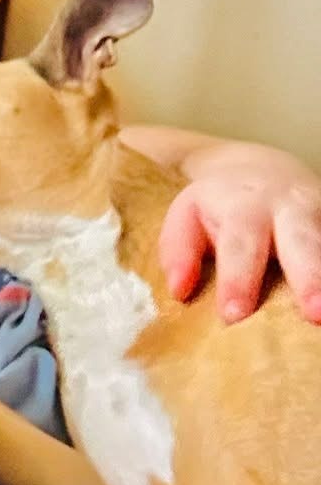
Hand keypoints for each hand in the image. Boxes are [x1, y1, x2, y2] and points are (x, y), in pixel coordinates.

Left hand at [158, 150, 320, 323]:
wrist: (260, 169)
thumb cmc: (219, 205)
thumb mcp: (187, 215)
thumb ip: (178, 250)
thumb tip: (180, 290)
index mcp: (244, 208)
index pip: (240, 245)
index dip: (237, 279)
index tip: (233, 315)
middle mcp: (290, 210)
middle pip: (302, 242)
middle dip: (309, 278)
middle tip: (315, 315)